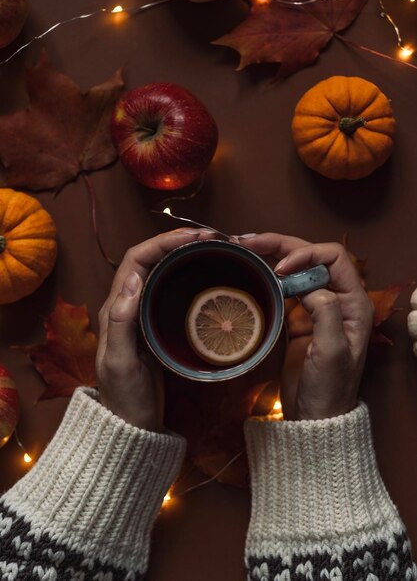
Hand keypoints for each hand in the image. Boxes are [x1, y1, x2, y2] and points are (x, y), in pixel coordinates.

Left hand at [96, 228, 215, 430]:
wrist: (133, 425)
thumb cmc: (126, 396)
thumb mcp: (120, 362)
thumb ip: (122, 321)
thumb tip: (135, 277)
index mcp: (116, 307)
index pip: (137, 259)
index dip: (163, 241)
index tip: (195, 236)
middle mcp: (128, 304)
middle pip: (151, 258)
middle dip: (178, 241)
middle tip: (212, 238)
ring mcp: (144, 313)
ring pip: (162, 271)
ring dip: (185, 254)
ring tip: (213, 248)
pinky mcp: (158, 324)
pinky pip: (172, 289)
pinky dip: (189, 274)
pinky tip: (207, 274)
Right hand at [235, 233, 373, 419]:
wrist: (313, 416)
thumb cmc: (329, 387)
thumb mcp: (333, 352)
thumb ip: (325, 313)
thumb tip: (307, 283)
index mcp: (352, 302)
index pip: (333, 258)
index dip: (307, 254)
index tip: (281, 268)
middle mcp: (335, 298)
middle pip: (310, 257)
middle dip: (281, 245)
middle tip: (249, 242)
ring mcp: (313, 307)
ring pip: (293, 269)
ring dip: (270, 255)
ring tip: (243, 248)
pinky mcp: (295, 318)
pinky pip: (280, 288)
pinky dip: (264, 276)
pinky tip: (248, 270)